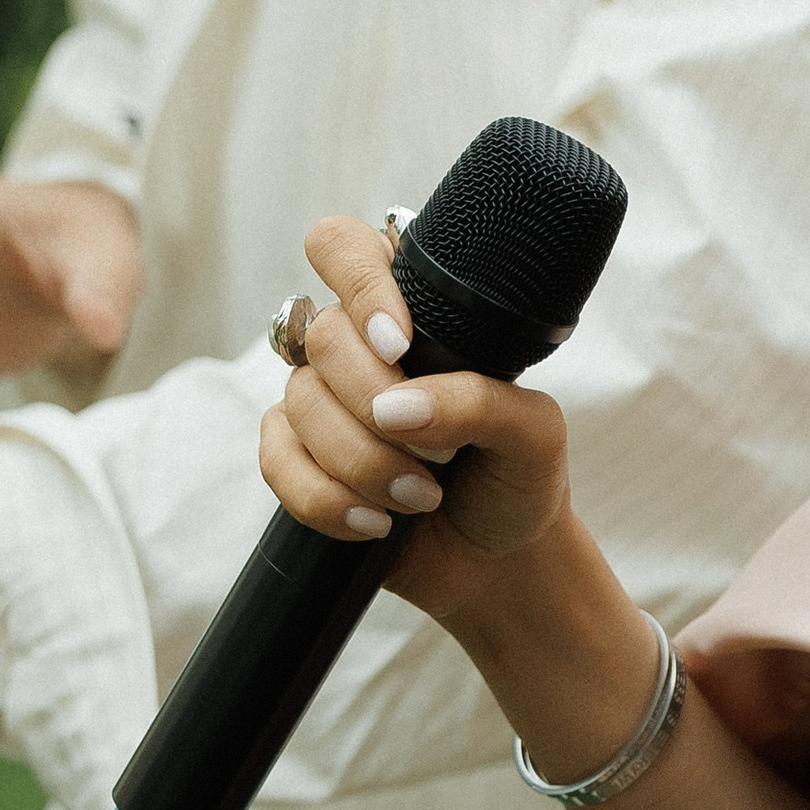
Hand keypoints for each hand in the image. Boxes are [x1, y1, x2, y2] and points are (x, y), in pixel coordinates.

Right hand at [257, 211, 573, 614]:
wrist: (501, 561)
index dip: (361, 286)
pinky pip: (278, 461)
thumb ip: (477, 402)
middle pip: (323, 335)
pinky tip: (376, 523)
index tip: (402, 345)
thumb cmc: (519, 477)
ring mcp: (321, 400)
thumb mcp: (532, 433)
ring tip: (422, 497)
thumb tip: (395, 408)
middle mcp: (357, 346)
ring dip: (364, 462)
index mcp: (414, 308)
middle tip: (438, 456)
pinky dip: (327, 499)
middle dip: (374, 402)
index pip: (346, 248)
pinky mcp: (297, 457)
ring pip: (300, 403)